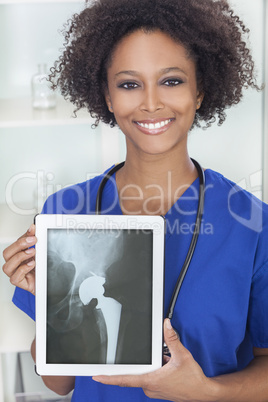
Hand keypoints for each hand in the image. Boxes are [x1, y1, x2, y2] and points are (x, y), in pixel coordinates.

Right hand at [2, 224, 36, 294]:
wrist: (48, 283)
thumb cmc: (42, 269)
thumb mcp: (40, 253)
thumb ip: (36, 241)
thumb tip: (34, 228)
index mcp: (18, 254)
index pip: (16, 243)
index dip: (23, 235)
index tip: (33, 229)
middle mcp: (15, 264)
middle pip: (7, 253)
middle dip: (19, 244)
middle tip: (33, 240)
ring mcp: (15, 273)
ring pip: (7, 266)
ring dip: (20, 257)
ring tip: (33, 253)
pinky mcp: (19, 283)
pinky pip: (14, 277)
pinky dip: (23, 269)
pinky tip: (32, 264)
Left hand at [93, 319, 217, 400]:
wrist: (203, 393)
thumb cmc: (193, 380)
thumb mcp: (182, 356)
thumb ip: (172, 339)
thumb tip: (166, 325)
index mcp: (151, 380)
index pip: (124, 379)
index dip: (109, 378)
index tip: (96, 376)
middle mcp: (149, 387)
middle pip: (135, 373)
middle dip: (140, 362)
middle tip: (153, 356)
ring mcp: (154, 390)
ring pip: (144, 374)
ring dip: (150, 365)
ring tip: (166, 361)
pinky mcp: (158, 390)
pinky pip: (150, 377)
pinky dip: (155, 369)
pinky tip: (167, 365)